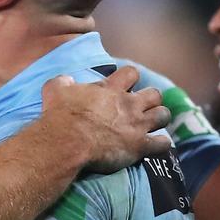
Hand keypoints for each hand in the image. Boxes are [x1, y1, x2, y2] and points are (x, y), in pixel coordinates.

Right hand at [41, 66, 170, 173]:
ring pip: (163, 115)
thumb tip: (67, 80)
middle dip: (151, 100)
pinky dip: (161, 145)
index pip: (131, 73)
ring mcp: (137, 125)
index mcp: (111, 88)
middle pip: (155, 94)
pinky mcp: (140, 146)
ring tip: (153, 125)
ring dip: (159, 119)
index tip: (126, 85)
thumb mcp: (56, 89)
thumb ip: (64, 82)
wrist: (68, 141)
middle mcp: (129, 104)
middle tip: (142, 107)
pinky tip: (157, 146)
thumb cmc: (61, 115)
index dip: (131, 78)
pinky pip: (162, 144)